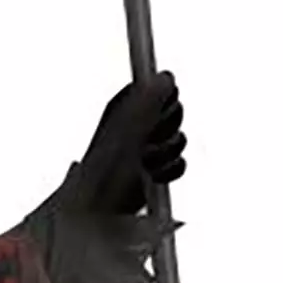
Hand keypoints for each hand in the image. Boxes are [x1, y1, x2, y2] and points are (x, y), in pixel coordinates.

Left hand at [67, 71, 186, 216]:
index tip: (157, 111)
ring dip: (166, 153)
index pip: (160, 86)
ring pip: (179, 139)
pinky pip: (180, 162)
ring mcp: (148, 148)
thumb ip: (149, 94)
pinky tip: (155, 175)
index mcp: (126, 105)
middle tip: (148, 142)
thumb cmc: (105, 167)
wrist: (102, 206)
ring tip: (146, 163)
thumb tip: (165, 76)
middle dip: (167, 129)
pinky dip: (171, 170)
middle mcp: (137, 124)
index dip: (164, 99)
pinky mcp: (157, 170)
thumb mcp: (128, 121)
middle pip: (174, 112)